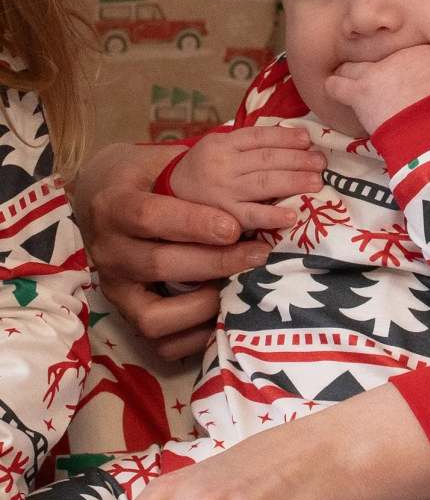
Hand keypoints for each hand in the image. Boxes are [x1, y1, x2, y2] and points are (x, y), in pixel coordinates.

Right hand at [69, 138, 324, 359]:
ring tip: (241, 286)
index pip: (148, 215)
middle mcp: (108, 251)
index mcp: (114, 205)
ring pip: (153, 313)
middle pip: (157, 264)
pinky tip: (223, 315)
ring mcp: (114, 287)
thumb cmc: (142, 176)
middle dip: (213, 262)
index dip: (192, 223)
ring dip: (203, 304)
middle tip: (258, 252)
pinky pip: (155, 339)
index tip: (234, 226)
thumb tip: (258, 162)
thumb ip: (193, 167)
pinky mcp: (125, 313)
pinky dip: (190, 335)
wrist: (100, 200)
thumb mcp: (158, 160)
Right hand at [169, 127, 324, 227]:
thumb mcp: (217, 148)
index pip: (260, 136)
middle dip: (299, 159)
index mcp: (221, 143)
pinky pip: (251, 215)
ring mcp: (222, 191)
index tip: (308, 140)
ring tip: (317, 182)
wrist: (164, 197)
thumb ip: (246, 143)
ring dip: (295, 181)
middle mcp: (221, 164)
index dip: (287, 137)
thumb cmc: (201, 171)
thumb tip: (293, 137)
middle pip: (268, 159)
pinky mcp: (221, 217)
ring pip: (265, 182)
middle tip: (321, 163)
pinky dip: (273, 215)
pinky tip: (292, 215)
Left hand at [325, 45, 429, 134]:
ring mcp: (375, 72)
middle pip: (374, 55)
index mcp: (422, 51)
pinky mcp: (359, 93)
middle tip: (374, 79)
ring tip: (349, 83)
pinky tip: (334, 90)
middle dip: (373, 67)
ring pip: (351, 66)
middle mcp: (395, 56)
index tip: (401, 77)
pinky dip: (335, 88)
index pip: (403, 54)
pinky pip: (335, 85)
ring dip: (350, 75)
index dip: (399, 66)